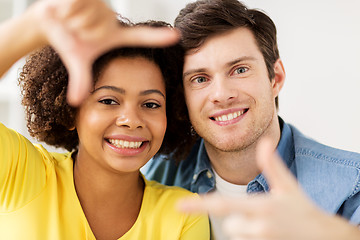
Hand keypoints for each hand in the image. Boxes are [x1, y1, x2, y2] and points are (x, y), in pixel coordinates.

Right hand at [31, 0, 178, 104]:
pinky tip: (65, 10)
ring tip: (72, 20)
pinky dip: (67, 9)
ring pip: (90, 16)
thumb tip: (75, 102)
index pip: (140, 37)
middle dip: (83, 32)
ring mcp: (102, 3)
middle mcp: (111, 17)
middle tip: (77, 31)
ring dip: (74, 21)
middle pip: (100, 29)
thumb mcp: (77, 61)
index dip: (158, 37)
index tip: (176, 36)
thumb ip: (81, 80)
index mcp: (114, 35)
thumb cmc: (68, 41)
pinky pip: (78, 3)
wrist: (48, 23)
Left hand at [179, 138, 359, 239]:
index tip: (180, 205)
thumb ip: (272, 165)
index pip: (224, 205)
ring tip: (266, 224)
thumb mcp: (288, 185)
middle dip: (238, 218)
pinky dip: (251, 236)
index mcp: (261, 206)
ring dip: (246, 229)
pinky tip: (268, 232)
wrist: (322, 235)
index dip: (200, 205)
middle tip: (261, 215)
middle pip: (228, 224)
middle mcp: (258, 226)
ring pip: (236, 234)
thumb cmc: (302, 208)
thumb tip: (264, 142)